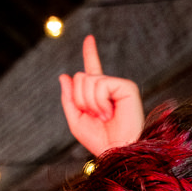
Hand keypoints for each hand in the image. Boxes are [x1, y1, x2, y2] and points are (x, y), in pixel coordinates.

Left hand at [58, 34, 142, 157]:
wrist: (117, 152)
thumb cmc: (100, 141)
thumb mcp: (76, 121)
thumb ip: (69, 99)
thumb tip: (64, 76)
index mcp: (99, 95)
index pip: (92, 70)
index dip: (90, 53)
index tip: (89, 39)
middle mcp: (110, 87)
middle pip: (81, 77)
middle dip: (80, 99)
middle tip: (96, 116)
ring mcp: (119, 86)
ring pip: (88, 80)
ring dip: (90, 102)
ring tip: (104, 116)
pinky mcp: (127, 86)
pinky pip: (100, 84)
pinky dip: (99, 101)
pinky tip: (109, 113)